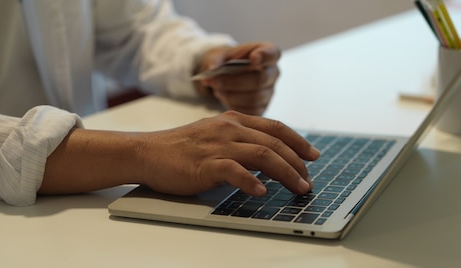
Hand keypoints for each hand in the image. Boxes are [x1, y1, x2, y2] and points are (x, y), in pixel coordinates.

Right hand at [136, 111, 317, 196]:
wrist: (147, 152)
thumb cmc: (182, 148)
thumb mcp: (216, 134)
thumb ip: (240, 140)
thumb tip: (268, 157)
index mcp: (234, 120)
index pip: (275, 127)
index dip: (298, 141)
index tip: (313, 155)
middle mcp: (229, 129)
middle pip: (274, 143)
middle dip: (297, 162)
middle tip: (308, 180)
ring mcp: (218, 145)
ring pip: (262, 155)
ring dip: (285, 173)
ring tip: (298, 187)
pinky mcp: (204, 164)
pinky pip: (234, 171)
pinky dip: (250, 182)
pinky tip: (261, 192)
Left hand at [195, 42, 280, 115]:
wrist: (224, 76)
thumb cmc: (227, 62)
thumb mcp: (219, 55)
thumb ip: (215, 60)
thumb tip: (211, 69)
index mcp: (267, 54)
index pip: (273, 53)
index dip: (265, 56)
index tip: (254, 58)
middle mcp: (273, 73)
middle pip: (260, 79)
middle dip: (235, 82)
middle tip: (215, 82)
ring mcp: (269, 92)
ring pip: (254, 98)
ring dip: (231, 95)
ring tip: (217, 90)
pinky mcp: (262, 108)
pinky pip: (249, 110)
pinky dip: (233, 105)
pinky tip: (224, 98)